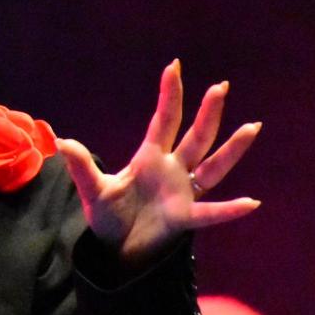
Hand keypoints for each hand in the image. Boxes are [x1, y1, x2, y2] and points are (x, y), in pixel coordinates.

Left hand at [56, 59, 260, 266]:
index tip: (174, 65)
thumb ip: (81, 166)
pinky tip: (251, 202)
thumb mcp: (93, 190)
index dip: (169, 94)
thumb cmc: (108, 216)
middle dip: (208, 112)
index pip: (163, 120)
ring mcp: (182, 192)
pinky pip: (211, 212)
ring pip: (212, 166)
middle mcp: (171, 170)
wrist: (116, 249)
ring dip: (232, 148)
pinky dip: (230, 209)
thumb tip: (61, 141)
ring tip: (253, 126)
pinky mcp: (184, 218)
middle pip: (195, 136)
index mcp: (149, 158)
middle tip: (221, 86)